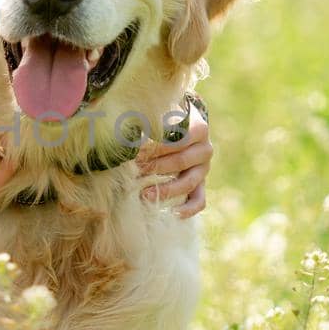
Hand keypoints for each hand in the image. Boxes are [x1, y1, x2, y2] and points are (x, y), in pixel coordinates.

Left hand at [135, 100, 211, 218]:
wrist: (184, 129)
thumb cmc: (166, 122)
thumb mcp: (161, 116)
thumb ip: (147, 121)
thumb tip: (123, 134)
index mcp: (199, 129)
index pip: (178, 140)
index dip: (156, 147)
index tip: (135, 152)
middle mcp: (205, 149)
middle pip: (181, 161)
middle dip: (155, 167)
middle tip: (135, 171)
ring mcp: (204, 169)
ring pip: (189, 182)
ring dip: (166, 189)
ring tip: (144, 194)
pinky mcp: (201, 184)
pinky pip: (199, 200)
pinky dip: (189, 208)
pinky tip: (174, 213)